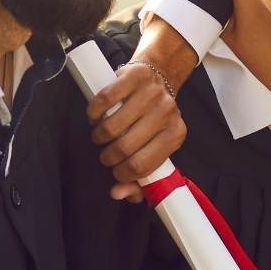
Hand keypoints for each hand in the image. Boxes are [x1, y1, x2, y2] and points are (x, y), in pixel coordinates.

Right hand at [90, 60, 185, 203]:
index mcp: (175, 135)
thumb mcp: (153, 148)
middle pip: (125, 148)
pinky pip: (105, 99)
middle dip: (108, 156)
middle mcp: (167, 113)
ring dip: (99, 136)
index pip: (143, 165)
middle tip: (106, 153)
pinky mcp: (135, 76)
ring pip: (112, 126)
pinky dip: (94, 112)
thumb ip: (139, 180)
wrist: (158, 77)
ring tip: (101, 135)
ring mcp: (152, 93)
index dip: (122, 173)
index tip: (115, 171)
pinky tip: (96, 116)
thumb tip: (118, 193)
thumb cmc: (152, 120)